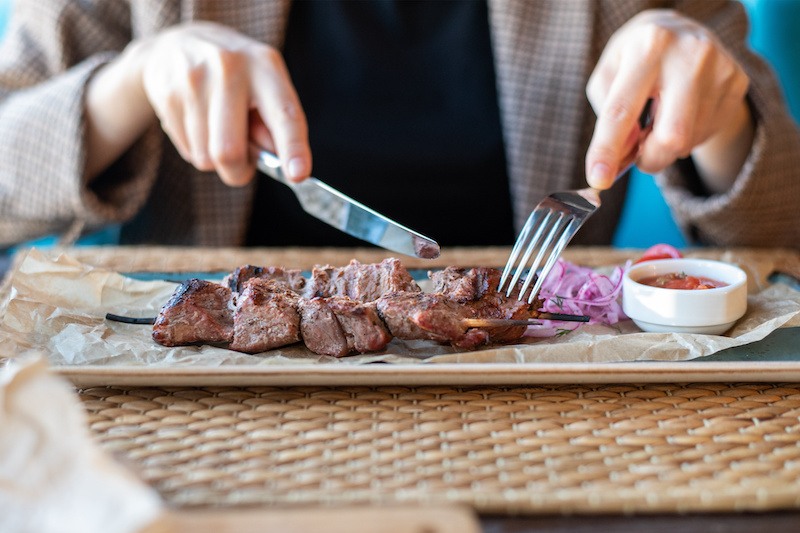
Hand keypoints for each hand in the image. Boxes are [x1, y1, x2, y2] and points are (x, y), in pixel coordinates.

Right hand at [86, 22, 310, 185]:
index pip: (284, 114)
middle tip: (242, 166)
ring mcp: (193, 79)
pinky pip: (187, 150)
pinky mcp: (167, 93)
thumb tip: (281, 165)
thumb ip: (276, 128)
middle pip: (230, 151)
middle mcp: (229, 68)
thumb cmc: (235, 78)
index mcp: (265, 66)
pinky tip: (197, 122)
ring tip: (217, 128)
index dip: (293, 148)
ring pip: (206, 157)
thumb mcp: (265, 89)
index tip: (298, 175)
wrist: (176, 45)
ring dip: (215, 158)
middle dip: (238, 172)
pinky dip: (196, 148)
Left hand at [585, 9, 752, 192]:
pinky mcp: (737, 81)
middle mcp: (689, 54)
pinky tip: (682, 112)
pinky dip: (689, 135)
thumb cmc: (634, 57)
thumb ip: (608, 116)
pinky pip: (708, 133)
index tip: (598, 180)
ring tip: (661, 117)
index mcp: (648, 47)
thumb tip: (624, 155)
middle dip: (650, 159)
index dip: (607, 150)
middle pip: (672, 136)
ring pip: (689, 140)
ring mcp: (719, 68)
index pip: (622, 110)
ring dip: (668, 145)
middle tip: (639, 157)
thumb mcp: (608, 75)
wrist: (680, 28)